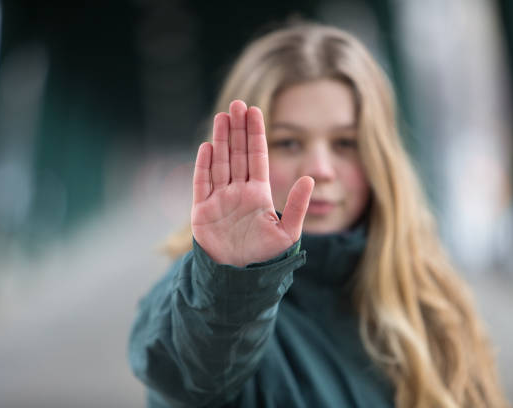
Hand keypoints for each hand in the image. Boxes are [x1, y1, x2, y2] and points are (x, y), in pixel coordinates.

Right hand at [191, 100, 313, 266]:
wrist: (238, 278)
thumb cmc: (264, 258)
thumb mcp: (287, 232)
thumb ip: (297, 206)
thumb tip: (310, 179)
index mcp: (259, 194)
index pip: (257, 157)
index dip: (255, 134)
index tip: (254, 110)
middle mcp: (238, 192)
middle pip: (237, 153)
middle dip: (237, 129)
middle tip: (236, 104)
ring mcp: (219, 199)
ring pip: (220, 162)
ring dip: (220, 139)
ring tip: (222, 116)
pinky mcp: (202, 210)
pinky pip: (202, 183)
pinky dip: (203, 165)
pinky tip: (207, 146)